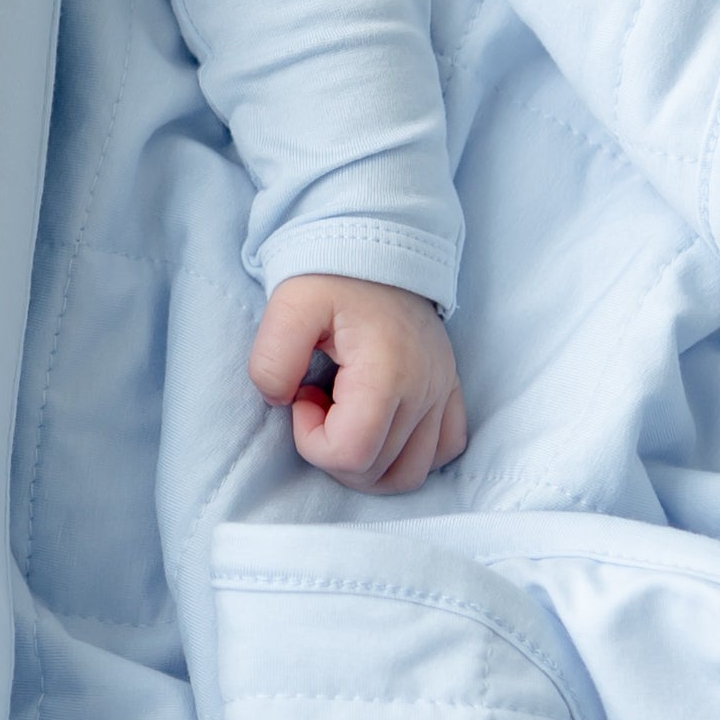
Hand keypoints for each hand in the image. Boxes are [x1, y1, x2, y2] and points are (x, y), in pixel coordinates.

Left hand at [250, 274, 467, 490]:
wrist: (377, 246)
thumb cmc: (332, 275)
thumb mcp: (288, 305)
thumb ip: (270, 360)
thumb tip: (281, 402)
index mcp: (387, 374)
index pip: (351, 454)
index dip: (311, 441)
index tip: (301, 398)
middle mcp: (424, 390)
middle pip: (377, 472)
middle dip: (332, 450)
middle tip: (318, 402)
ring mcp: (442, 393)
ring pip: (409, 474)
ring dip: (367, 461)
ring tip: (345, 415)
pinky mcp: (449, 390)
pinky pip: (444, 450)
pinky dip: (408, 453)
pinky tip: (379, 424)